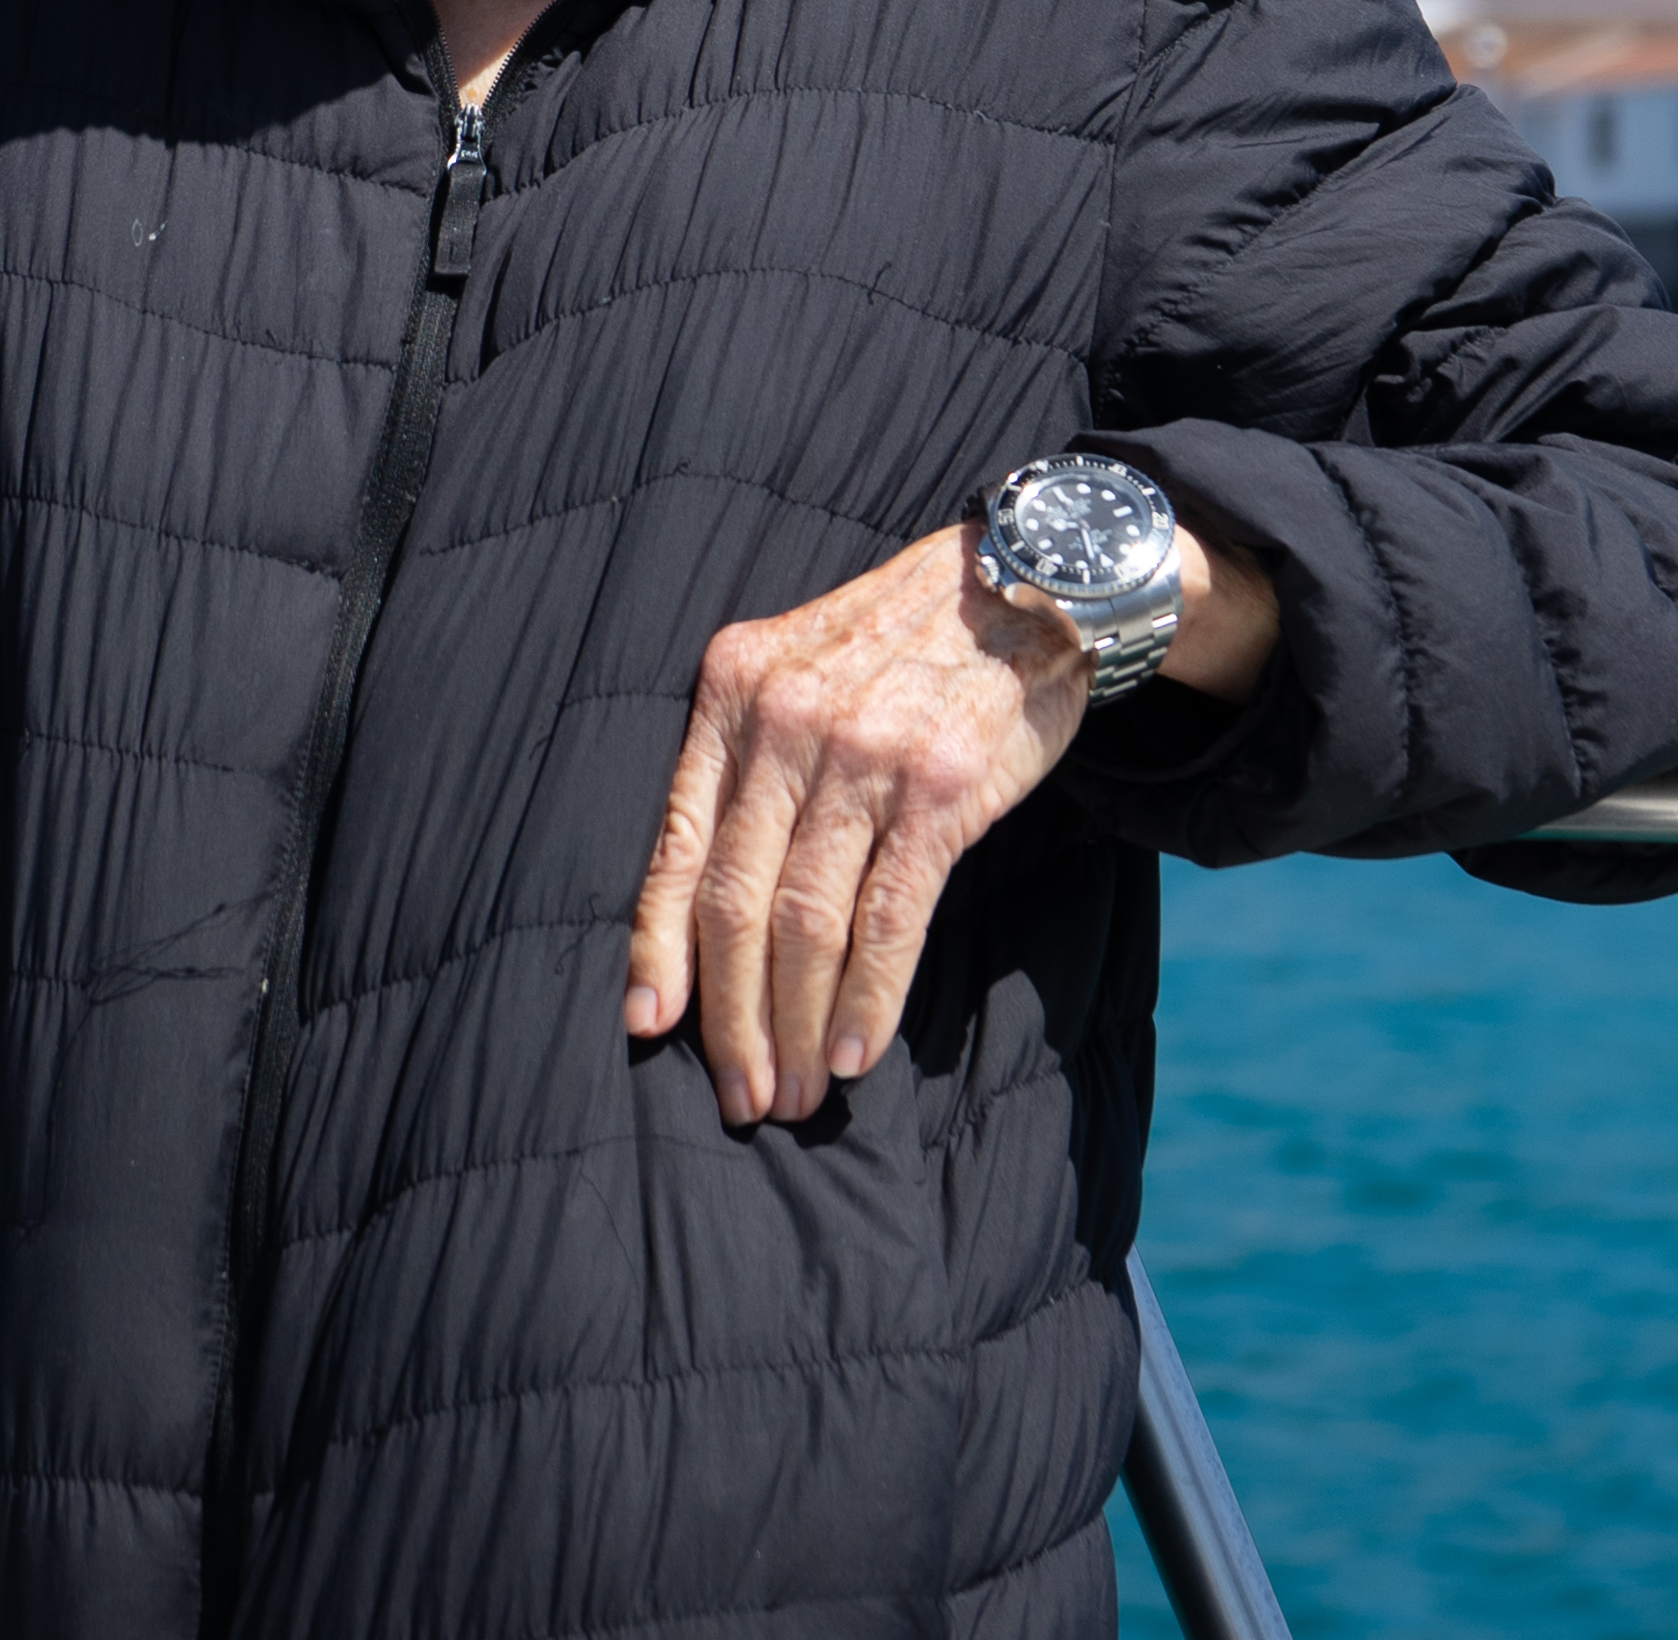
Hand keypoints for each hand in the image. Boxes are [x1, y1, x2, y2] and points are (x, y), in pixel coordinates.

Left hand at [621, 519, 1280, 1123]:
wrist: (1028, 582)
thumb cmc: (902, 643)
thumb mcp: (798, 665)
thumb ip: (749, 760)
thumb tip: (705, 907)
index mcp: (732, 689)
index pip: (676, 845)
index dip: (657, 950)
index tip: (650, 1028)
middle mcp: (786, 720)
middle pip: (736, 901)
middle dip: (731, 1017)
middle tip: (741, 1095)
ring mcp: (864, 754)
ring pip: (806, 922)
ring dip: (798, 1026)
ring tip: (798, 1094)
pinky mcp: (940, 787)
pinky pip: (889, 917)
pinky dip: (867, 999)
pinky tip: (856, 1052)